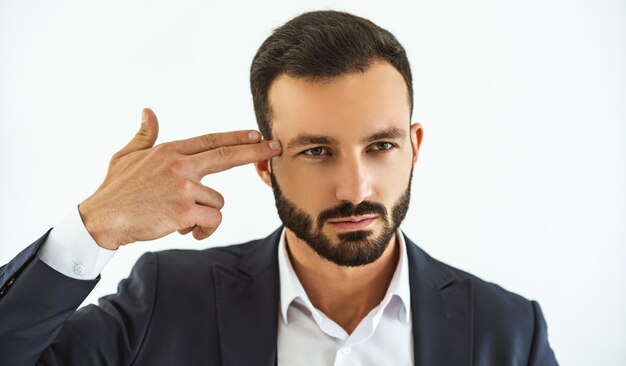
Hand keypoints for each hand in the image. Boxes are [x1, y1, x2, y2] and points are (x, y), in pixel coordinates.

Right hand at [78, 108, 280, 249]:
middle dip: (255, 150)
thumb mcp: (127, 156)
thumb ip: (144, 135)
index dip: (236, 137)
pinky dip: (203, 229)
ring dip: (204, 214)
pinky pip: (212, 220)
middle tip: (276, 147)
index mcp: (170, 151)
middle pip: (227, 155)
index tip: (256, 134)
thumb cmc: (115, 189)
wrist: (102, 218)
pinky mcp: (185, 210)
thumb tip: (148, 112)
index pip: (211, 141)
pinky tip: (183, 229)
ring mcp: (184, 187)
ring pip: (217, 202)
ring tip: (179, 217)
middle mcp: (180, 165)